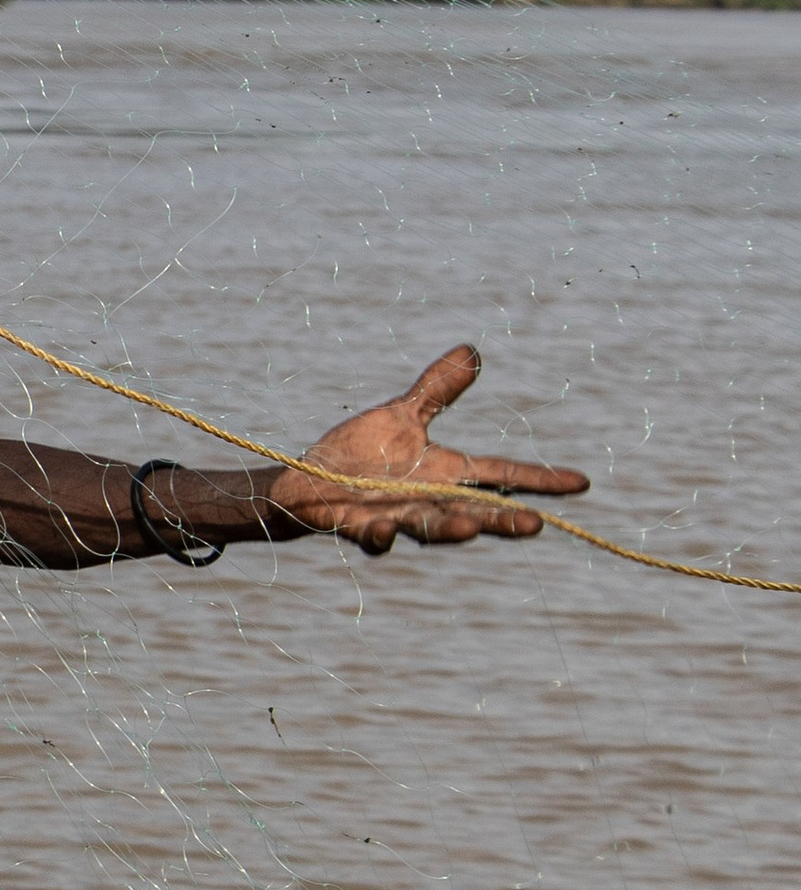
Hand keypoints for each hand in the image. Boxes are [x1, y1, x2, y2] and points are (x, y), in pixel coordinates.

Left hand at [271, 344, 588, 553]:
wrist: (309, 483)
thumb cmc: (360, 455)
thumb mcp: (402, 416)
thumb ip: (437, 390)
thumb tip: (471, 350)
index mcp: (445, 474)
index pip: (500, 475)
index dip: (539, 480)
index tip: (581, 483)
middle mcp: (428, 501)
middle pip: (474, 513)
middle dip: (502, 521)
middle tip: (536, 524)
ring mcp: (396, 517)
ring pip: (429, 530)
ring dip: (451, 531)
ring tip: (472, 529)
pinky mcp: (359, 528)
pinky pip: (373, 538)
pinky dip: (380, 537)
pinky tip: (385, 532)